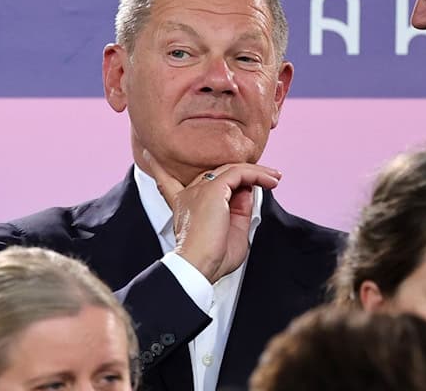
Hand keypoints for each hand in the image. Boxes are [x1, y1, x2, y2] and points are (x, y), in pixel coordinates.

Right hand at [146, 157, 281, 283]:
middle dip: (243, 173)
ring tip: (274, 178)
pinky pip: (239, 173)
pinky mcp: (212, 189)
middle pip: (217, 173)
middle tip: (267, 179)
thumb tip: (247, 191)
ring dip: (256, 172)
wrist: (197, 267)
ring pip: (230, 169)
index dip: (159, 168)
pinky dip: (257, 175)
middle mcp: (189, 193)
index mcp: (185, 205)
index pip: (169, 181)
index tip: (150, 156)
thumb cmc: (211, 259)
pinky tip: (270, 181)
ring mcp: (199, 189)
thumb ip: (239, 210)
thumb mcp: (232, 232)